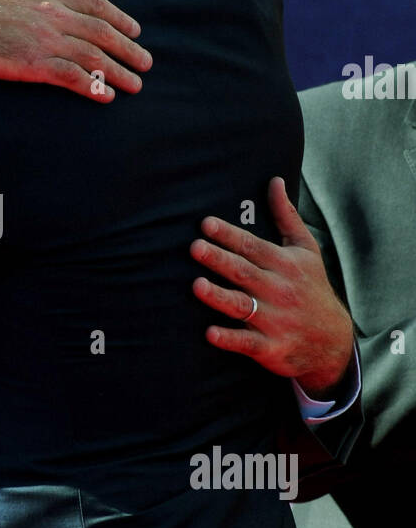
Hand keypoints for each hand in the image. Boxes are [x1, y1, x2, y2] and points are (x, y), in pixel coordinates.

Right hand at [0, 0, 150, 100]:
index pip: (94, 3)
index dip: (118, 18)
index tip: (135, 29)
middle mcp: (54, 14)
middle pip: (102, 32)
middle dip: (128, 48)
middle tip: (147, 62)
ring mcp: (46, 39)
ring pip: (94, 57)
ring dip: (119, 72)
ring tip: (136, 85)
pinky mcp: (33, 64)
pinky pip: (72, 77)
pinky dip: (92, 87)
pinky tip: (106, 97)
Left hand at [190, 177, 354, 396]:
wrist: (333, 340)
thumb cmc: (312, 287)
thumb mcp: (306, 250)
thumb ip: (287, 216)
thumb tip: (275, 181)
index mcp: (285, 264)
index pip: (252, 246)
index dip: (229, 235)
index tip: (205, 224)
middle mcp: (279, 290)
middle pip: (244, 272)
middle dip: (219, 260)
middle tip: (195, 248)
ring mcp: (275, 319)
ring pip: (242, 305)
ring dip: (219, 296)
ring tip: (197, 286)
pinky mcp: (270, 347)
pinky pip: (246, 342)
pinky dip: (229, 338)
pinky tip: (209, 333)